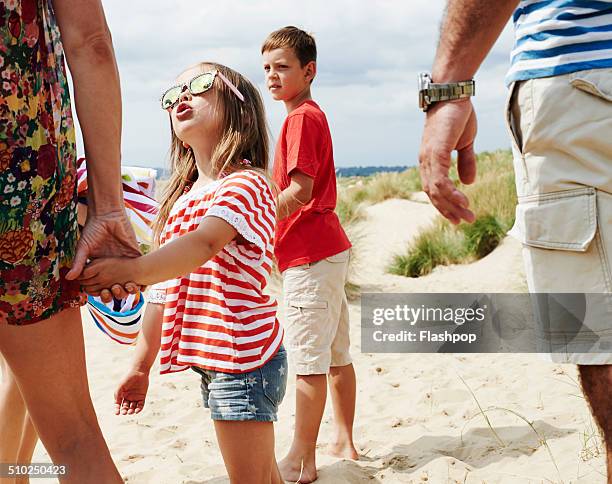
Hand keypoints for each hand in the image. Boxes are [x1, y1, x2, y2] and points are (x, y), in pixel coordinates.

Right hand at [66, 211, 140, 300]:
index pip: (103, 286)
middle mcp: (114, 267)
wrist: (107, 216)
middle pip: (118, 287)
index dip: (104, 293)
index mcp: (101, 268)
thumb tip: (69, 278)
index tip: (103, 294)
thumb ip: (78, 262)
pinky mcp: (135, 254)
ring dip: (130, 289)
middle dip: (118, 293)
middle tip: (116, 291)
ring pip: (130, 281)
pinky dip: (144, 279)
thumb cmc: (93, 230)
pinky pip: (141, 268)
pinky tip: (143, 287)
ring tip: (128, 288)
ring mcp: (125, 261)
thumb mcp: (84, 247)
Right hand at [114, 368, 148, 414]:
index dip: (117, 409)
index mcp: (122, 395)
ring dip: (131, 411)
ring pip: (133, 407)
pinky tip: (136, 411)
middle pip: (126, 407)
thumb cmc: (128, 378)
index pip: (119, 404)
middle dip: (124, 411)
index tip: (117, 413)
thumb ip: (117, 395)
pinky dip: (139, 409)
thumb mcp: (120, 387)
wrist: (138, 372)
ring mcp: (135, 397)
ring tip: (130, 412)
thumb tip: (116, 404)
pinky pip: (140, 405)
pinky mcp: (142, 396)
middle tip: (124, 412)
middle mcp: (128, 397)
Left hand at [419, 98, 477, 224]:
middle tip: (464, 221)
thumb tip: (468, 182)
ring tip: (467, 215)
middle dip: (449, 210)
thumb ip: (465, 162)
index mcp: (431, 161)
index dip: (444, 204)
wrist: (453, 93)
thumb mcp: (464, 143)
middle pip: (433, 195)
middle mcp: (426, 162)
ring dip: (451, 206)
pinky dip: (450, 193)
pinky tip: (462, 200)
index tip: (458, 216)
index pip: (434, 189)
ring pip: (436, 191)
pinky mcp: (435, 153)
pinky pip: (440, 180)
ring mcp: (428, 158)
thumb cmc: (457, 115)